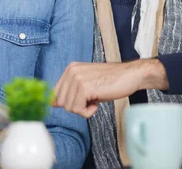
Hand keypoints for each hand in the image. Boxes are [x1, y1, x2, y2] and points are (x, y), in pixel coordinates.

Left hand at [53, 59, 168, 117]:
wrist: (130, 75)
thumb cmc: (111, 81)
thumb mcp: (86, 83)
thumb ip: (70, 90)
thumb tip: (51, 102)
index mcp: (70, 68)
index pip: (55, 94)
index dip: (69, 102)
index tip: (83, 99)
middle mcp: (71, 71)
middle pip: (61, 102)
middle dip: (76, 106)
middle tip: (91, 99)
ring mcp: (77, 78)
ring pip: (69, 108)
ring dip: (83, 109)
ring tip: (95, 99)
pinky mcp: (84, 87)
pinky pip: (78, 110)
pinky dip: (88, 112)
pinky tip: (97, 102)